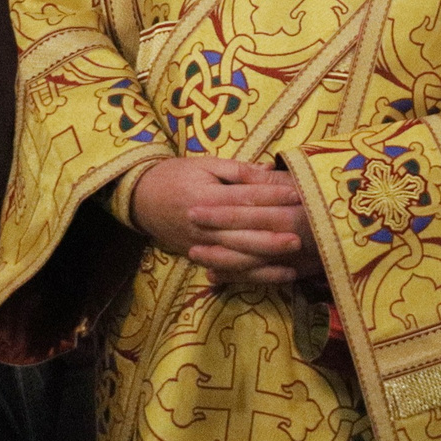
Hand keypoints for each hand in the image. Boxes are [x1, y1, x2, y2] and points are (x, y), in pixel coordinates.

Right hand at [131, 157, 322, 284]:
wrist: (139, 198)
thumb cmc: (175, 175)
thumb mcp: (204, 165)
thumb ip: (238, 170)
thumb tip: (271, 169)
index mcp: (207, 197)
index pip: (245, 198)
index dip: (272, 196)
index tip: (298, 195)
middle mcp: (204, 225)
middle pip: (242, 233)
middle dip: (272, 235)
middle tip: (301, 236)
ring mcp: (201, 245)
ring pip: (237, 257)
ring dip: (265, 261)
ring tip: (293, 261)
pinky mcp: (200, 257)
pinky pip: (230, 271)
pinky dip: (253, 276)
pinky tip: (276, 276)